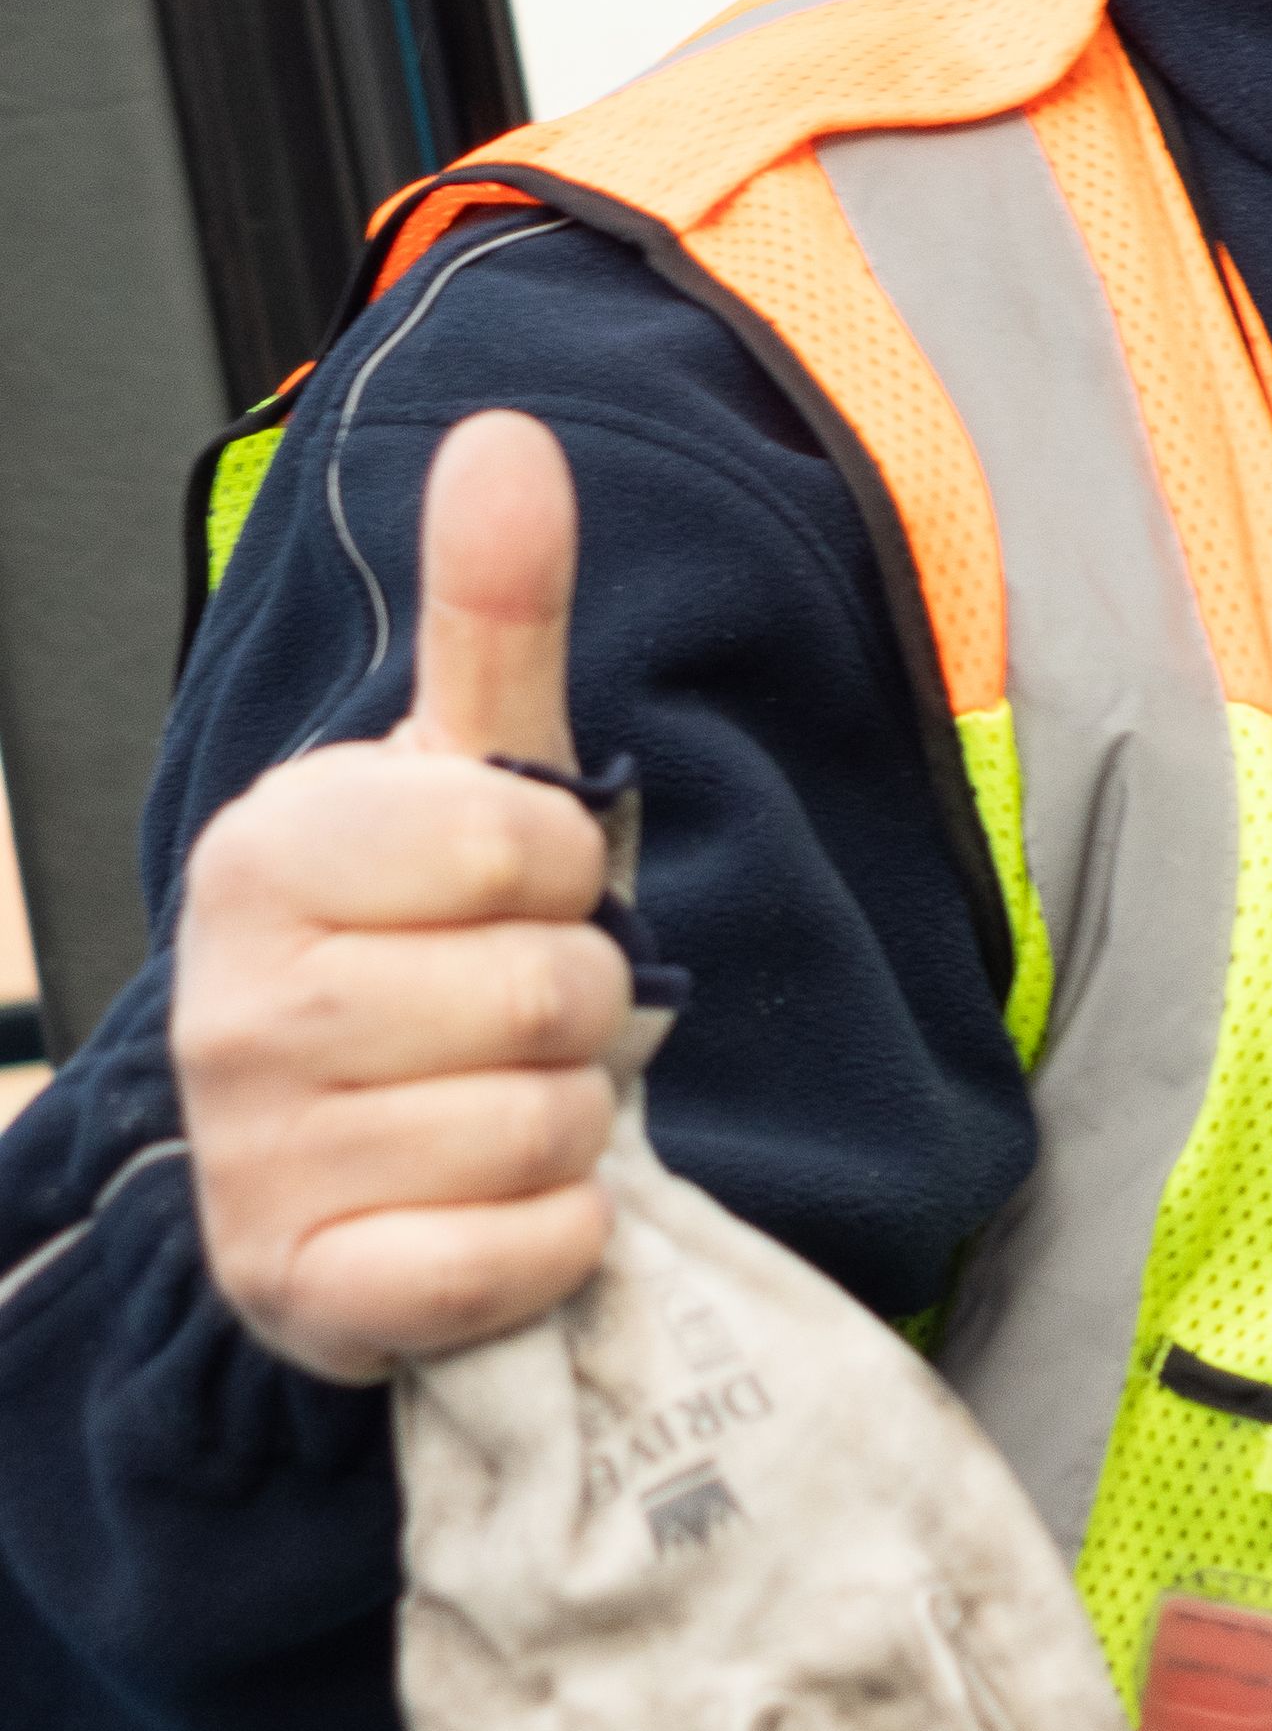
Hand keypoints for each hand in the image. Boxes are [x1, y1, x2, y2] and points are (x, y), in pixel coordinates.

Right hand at [174, 413, 628, 1379]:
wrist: (337, 1157)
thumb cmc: (421, 943)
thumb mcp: (463, 770)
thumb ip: (494, 608)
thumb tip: (507, 436)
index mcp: (268, 853)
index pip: (526, 844)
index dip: (563, 872)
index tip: (511, 893)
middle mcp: (235, 1009)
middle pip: (551, 990)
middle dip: (578, 1004)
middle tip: (510, 1014)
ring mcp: (256, 1162)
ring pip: (546, 1125)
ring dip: (567, 1123)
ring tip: (492, 1103)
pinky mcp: (307, 1294)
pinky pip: (512, 1259)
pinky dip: (549, 1242)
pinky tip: (492, 1209)